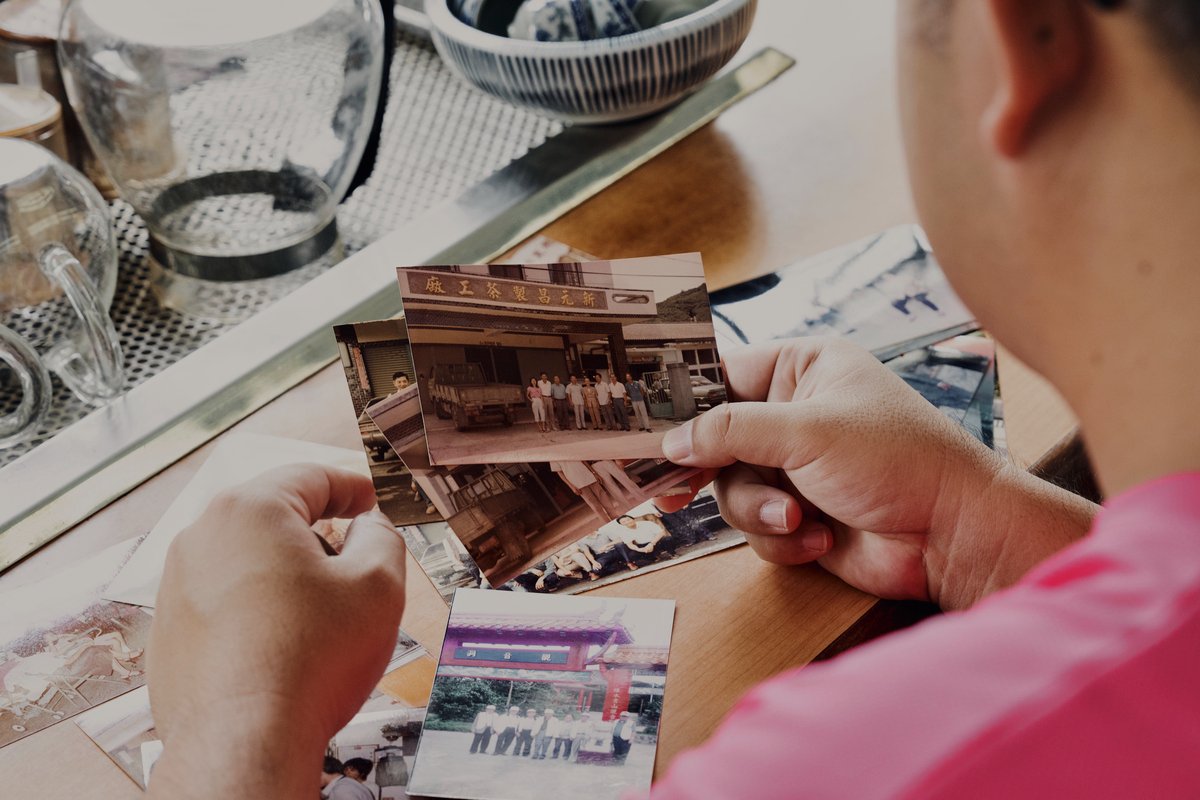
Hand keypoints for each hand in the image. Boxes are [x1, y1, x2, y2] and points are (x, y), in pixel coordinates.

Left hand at [146, 464, 405, 799]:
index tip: (368, 501)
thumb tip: (371, 528)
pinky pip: (223, 601)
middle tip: (354, 562)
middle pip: (274, 516)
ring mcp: (178, 585)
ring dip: (287, 574)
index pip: (311, 477)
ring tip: (323, 616)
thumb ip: (383, 536)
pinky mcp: (170, 630)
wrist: (244, 742)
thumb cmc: (307, 665)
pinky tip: (287, 645)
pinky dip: (257, 610)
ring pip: (247, 559)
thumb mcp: (379, 584)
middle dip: (318, 534)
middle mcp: (202, 537)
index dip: (352, 487)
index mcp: (250, 510)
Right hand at [661, 338, 1094, 608]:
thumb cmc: (898, 460)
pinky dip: (782, 538)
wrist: (953, 535)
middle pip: (716, 438)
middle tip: (671, 491)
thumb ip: (731, 431)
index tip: (645, 427)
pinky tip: (820, 536)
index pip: (722, 373)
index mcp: (803, 368)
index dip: (683, 402)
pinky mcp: (801, 514)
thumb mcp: (807, 431)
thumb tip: (671, 440)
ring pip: (732, 489)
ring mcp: (797, 466)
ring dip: (759, 511)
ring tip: (797, 519)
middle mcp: (796, 414)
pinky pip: (757, 527)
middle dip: (712, 470)